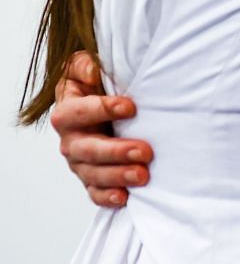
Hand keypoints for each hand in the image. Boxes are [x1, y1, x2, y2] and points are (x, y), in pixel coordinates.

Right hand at [50, 52, 150, 207]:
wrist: (102, 110)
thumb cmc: (97, 87)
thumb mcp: (87, 69)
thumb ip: (85, 66)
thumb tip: (92, 71)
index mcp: (69, 112)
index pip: (77, 111)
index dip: (102, 109)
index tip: (131, 106)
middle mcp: (71, 140)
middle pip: (87, 149)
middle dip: (116, 151)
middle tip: (145, 150)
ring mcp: (80, 163)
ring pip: (93, 174)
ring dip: (118, 175)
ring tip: (143, 174)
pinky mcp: (92, 180)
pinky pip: (95, 193)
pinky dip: (108, 197)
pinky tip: (125, 197)